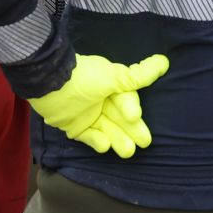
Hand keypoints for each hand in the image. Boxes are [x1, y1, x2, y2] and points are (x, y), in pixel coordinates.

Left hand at [29, 53, 168, 157]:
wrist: (48, 83)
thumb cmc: (84, 78)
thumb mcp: (114, 76)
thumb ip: (138, 76)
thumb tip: (164, 61)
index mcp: (110, 85)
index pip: (127, 100)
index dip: (131, 108)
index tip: (135, 115)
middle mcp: (100, 100)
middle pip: (121, 119)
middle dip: (133, 130)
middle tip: (145, 142)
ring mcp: (87, 114)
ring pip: (108, 130)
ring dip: (119, 139)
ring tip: (128, 151)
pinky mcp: (75, 126)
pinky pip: (89, 136)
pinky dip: (97, 141)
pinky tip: (105, 145)